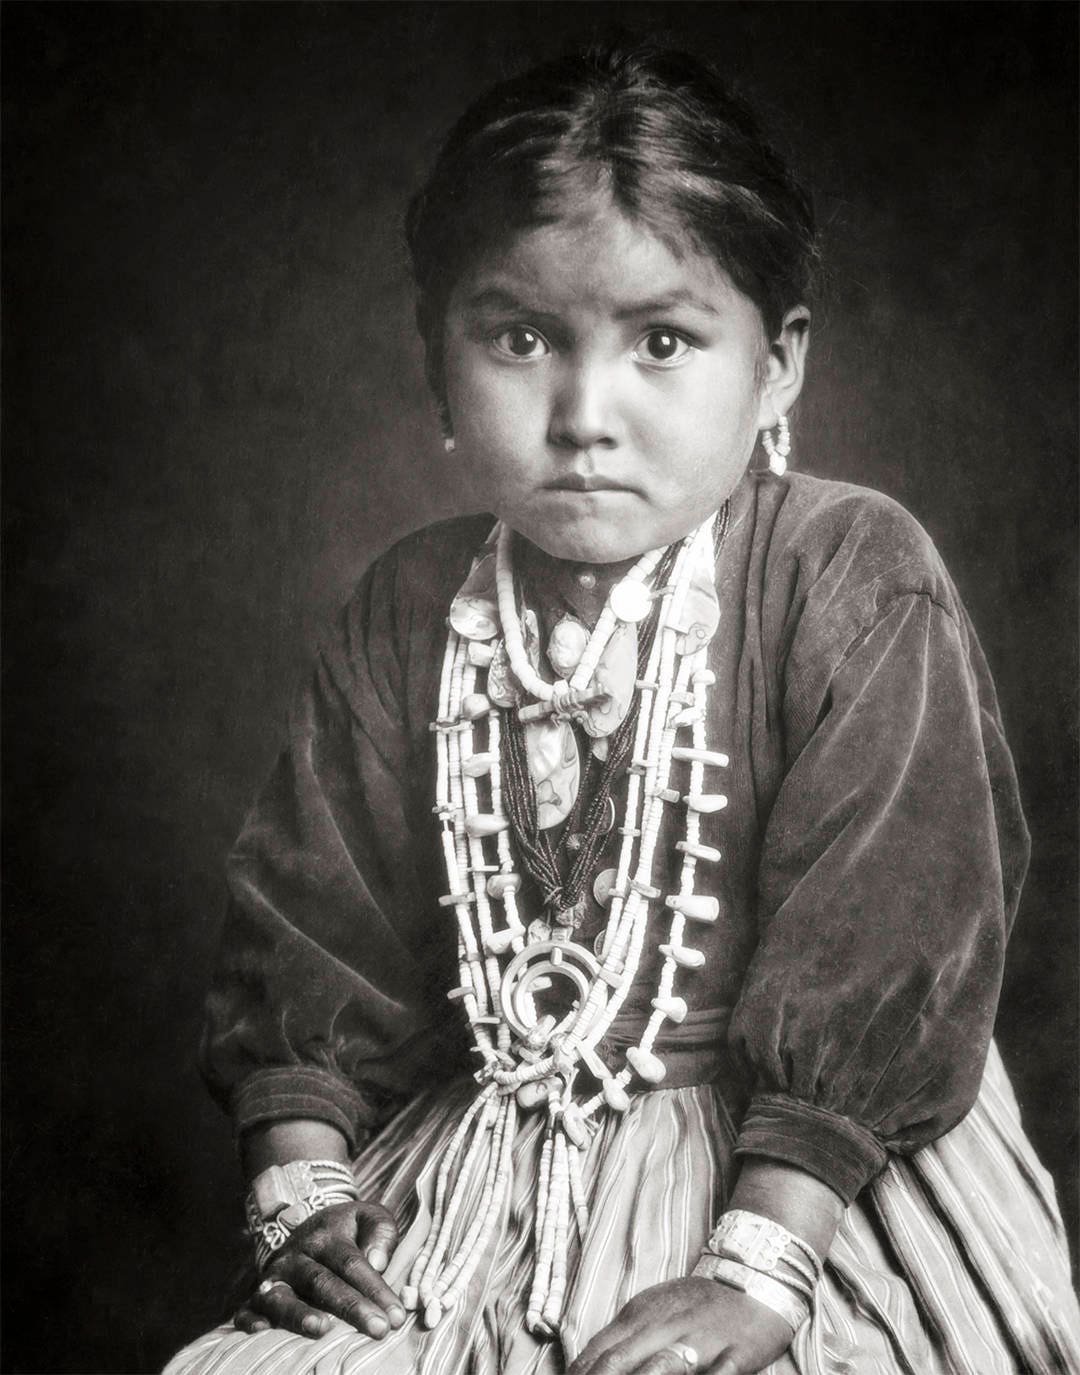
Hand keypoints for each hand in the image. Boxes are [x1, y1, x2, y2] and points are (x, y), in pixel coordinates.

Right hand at [234, 1199, 406, 1340]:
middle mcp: (297, 1256)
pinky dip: (250, 1321)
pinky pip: (245, 1309)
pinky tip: (262, 1331)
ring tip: (323, 1329)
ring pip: (283, 1296)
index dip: (375, 1289)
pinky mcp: (255, 1296)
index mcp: (326, 1236)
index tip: (395, 1315)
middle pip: (322, 1282)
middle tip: (378, 1329)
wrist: (303, 1227)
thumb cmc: (346, 1230)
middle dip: (351, 1307)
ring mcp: (274, 1277)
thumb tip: (378, 1261)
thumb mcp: (368, 1217)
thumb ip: (380, 1233)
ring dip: (300, 1314)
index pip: (352, 1263)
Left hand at [566, 1276, 792, 1374]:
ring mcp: (700, 1340)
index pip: (599, 1351)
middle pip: (620, 1361)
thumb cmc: (696, 1304)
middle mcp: (665, 1326)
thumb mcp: (652, 1311)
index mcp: (641, 1315)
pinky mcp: (735, 1354)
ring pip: (661, 1367)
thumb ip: (622, 1338)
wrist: (752, 1276)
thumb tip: (586, 1367)